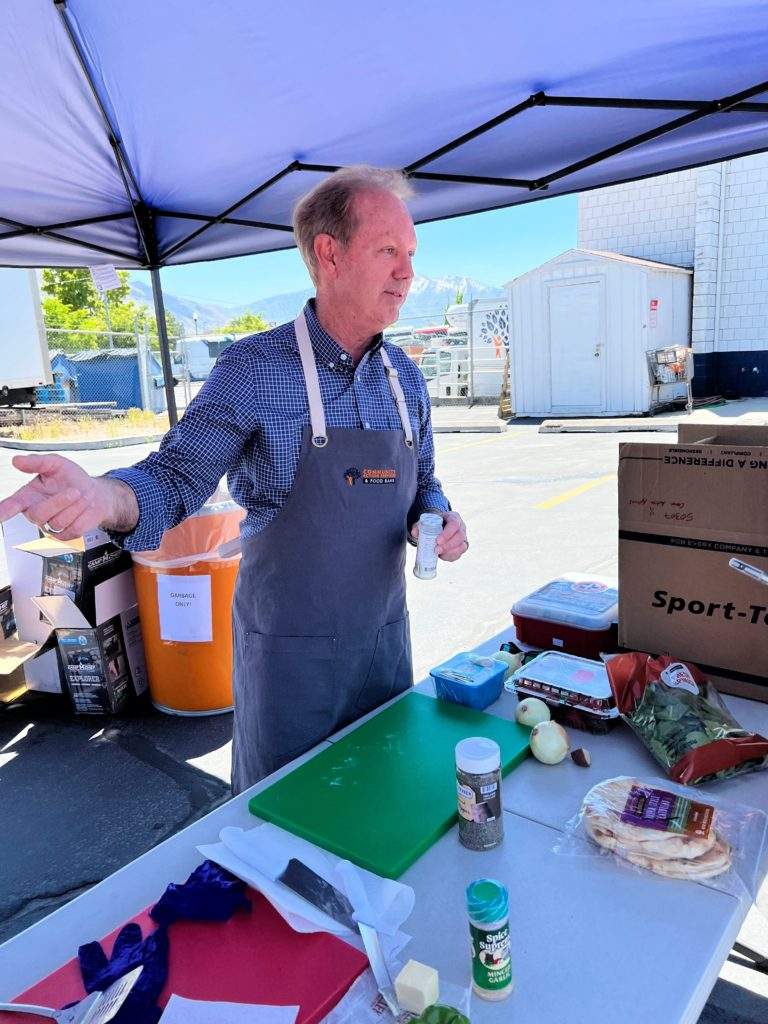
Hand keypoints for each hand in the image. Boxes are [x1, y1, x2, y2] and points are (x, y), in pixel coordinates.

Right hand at [0, 454, 131, 540]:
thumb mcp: (56, 464)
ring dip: (76, 506)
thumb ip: (37, 462)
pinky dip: (84, 516)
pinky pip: (74, 529)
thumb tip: (17, 460)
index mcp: (28, 496)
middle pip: (39, 515)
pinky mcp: (66, 535)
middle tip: (75, 491)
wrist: (95, 492)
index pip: (12, 505)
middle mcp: (36, 513)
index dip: (4, 510)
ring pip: (59, 522)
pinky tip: (84, 508)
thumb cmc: (71, 478)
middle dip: (59, 502)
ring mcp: (50, 526)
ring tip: (81, 496)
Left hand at [411, 510, 467, 561]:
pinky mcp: (461, 547)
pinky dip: (451, 556)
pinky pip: (459, 553)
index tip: (438, 541)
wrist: (437, 527)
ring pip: (462, 546)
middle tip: (436, 549)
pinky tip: (442, 556)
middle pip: (460, 536)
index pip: (454, 524)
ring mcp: (463, 537)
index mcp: (453, 517)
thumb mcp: (425, 522)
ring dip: (450, 552)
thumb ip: (419, 526)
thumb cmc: (432, 524)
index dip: (447, 534)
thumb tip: (415, 533)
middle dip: (448, 545)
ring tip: (438, 553)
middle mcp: (461, 527)